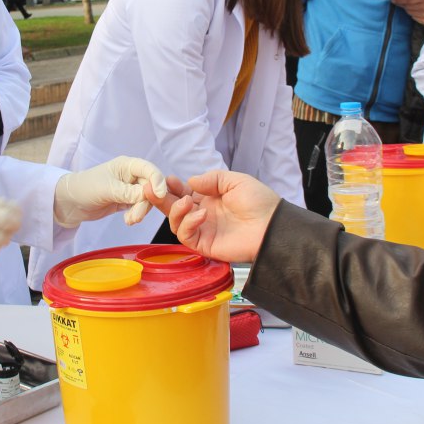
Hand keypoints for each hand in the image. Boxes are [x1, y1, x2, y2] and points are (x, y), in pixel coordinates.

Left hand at [53, 156, 166, 227]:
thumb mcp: (106, 190)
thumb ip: (128, 192)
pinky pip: (139, 207)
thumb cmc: (85, 188)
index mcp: (127, 165)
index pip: (149, 170)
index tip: (159, 196)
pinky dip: (136, 214)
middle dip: (146, 203)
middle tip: (136, 217)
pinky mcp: (126, 200)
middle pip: (150, 187)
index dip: (157, 181)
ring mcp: (129, 188)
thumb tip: (148, 195)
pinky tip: (128, 220)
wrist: (69, 203)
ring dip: (141, 211)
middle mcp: (131, 175)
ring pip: (146, 199)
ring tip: (130, 220)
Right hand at [155, 170, 279, 262]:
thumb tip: (189, 182)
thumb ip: (212, 179)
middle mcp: (203, 214)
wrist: (272, 226)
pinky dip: (188, 224)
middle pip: (173, 207)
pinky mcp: (205, 245)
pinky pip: (186, 236)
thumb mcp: (236, 181)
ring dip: (175, 211)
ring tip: (187, 202)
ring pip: (175, 223)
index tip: (165, 179)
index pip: (183, 192)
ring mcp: (203, 230)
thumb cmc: (260, 202)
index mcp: (209, 198)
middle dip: (160, 199)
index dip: (172, 186)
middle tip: (150, 189)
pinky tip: (200, 215)